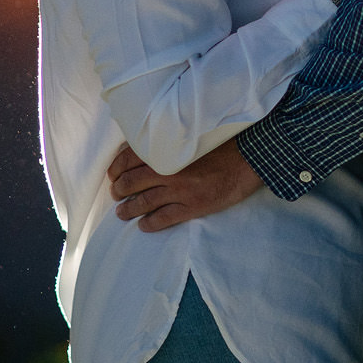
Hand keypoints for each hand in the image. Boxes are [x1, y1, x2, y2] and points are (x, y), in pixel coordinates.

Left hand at [107, 139, 264, 230]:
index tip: (113, 175)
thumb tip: (146, 145)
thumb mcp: (192, 136)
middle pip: (132, 181)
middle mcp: (169, 170)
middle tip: (115, 194)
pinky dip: (150, 224)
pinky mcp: (192, 206)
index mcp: (168, 150)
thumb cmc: (223, 144)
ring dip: (128, 209)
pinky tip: (143, 226)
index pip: (130, 158)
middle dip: (119, 190)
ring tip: (121, 213)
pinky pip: (164, 218)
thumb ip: (169, 141)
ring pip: (144, 202)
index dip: (117, 168)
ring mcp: (180, 190)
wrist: (249, 159)